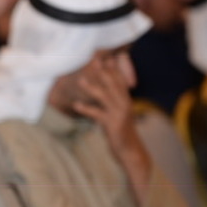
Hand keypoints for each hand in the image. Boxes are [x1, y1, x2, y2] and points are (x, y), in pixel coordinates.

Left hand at [72, 56, 150, 205]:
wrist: (130, 150)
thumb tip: (100, 90)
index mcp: (125, 100)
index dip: (112, 68)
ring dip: (92, 87)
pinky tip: (76, 104)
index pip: (119, 80)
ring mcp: (119, 113)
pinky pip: (97, 114)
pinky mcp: (112, 124)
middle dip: (102, 71)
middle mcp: (124, 104)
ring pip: (105, 97)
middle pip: (112, 84)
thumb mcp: (116, 114)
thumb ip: (110, 101)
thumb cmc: (120, 131)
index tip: (104, 56)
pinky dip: (86, 109)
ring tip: (80, 80)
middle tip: (92, 59)